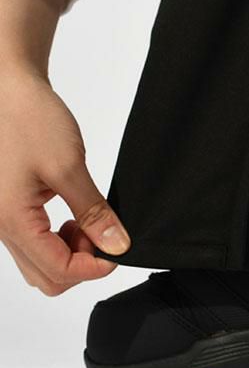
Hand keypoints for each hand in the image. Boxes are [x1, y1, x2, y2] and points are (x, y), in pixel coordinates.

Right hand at [0, 70, 130, 295]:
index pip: (58, 270)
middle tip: (103, 233)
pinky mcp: (12, 208)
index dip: (94, 267)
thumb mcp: (68, 167)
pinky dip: (59, 238)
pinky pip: (35, 241)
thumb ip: (93, 211)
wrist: (7, 91)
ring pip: (39, 262)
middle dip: (82, 263)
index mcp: (14, 221)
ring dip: (71, 252)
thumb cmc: (29, 120)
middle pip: (47, 276)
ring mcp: (5, 219)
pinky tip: (75, 213)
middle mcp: (3, 227)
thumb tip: (115, 245)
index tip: (119, 250)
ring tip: (89, 221)